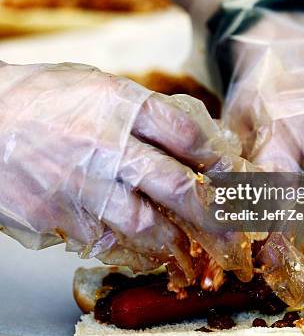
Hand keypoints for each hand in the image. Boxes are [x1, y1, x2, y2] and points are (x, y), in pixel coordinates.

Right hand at [0, 62, 252, 288]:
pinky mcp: (60, 215)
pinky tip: (142, 250)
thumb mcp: (91, 85)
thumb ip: (134, 109)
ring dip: (175, 240)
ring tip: (192, 250)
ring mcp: (83, 184)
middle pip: (177, 184)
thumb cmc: (35, 98)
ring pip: (146, 222)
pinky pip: (106, 237)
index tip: (232, 173)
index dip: (215, 157)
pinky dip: (128, 246)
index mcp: (119, 104)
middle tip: (236, 228)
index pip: (185, 134)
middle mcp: (108, 145)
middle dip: (214, 211)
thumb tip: (177, 133)